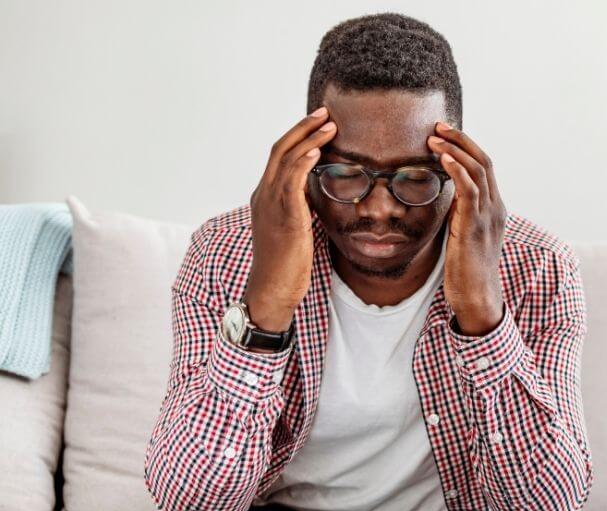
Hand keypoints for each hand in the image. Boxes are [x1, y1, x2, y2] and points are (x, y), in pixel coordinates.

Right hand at [243, 107, 337, 331]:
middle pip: (280, 150)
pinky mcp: (284, 218)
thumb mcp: (295, 228)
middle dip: (302, 128)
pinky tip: (316, 152)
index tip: (317, 123)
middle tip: (324, 113)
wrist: (272, 289)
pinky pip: (290, 184)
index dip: (297, 137)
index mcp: (265, 197)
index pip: (279, 156)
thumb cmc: (286, 264)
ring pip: (286, 161)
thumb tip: (319, 194)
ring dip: (308, 140)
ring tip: (329, 126)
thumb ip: (302, 207)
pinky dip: (302, 164)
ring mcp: (271, 205)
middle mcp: (263, 195)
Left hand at [427, 121, 505, 335]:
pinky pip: (470, 190)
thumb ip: (459, 214)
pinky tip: (442, 158)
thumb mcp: (464, 234)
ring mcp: (488, 216)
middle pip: (484, 161)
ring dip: (456, 149)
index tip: (445, 135)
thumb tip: (443, 196)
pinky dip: (457, 169)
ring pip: (478, 170)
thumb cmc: (467, 270)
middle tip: (438, 126)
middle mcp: (496, 208)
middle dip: (461, 140)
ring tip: (434, 138)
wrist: (477, 296)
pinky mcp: (475, 226)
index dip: (466, 147)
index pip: (485, 168)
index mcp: (495, 209)